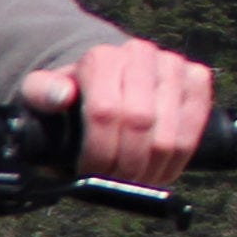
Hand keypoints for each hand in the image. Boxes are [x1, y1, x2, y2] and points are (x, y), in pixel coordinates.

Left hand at [21, 38, 215, 188]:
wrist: (110, 83)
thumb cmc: (74, 99)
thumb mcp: (43, 95)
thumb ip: (40, 93)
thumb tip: (61, 96)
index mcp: (101, 59)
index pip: (105, 113)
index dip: (99, 152)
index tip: (91, 173)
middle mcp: (139, 54)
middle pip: (140, 124)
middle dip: (127, 164)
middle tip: (117, 182)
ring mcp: (172, 64)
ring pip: (170, 132)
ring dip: (154, 168)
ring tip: (137, 180)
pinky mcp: (196, 77)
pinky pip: (197, 125)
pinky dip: (180, 157)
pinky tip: (162, 169)